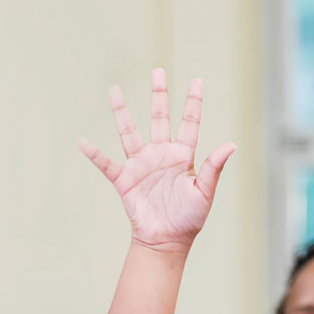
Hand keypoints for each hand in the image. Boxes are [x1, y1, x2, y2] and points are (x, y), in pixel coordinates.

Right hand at [81, 68, 236, 254]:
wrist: (166, 242)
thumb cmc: (189, 219)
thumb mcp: (204, 192)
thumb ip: (214, 167)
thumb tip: (232, 144)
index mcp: (183, 156)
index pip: (189, 123)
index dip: (193, 102)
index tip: (197, 81)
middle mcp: (161, 155)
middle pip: (159, 118)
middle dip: (158, 94)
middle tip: (158, 71)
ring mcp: (141, 165)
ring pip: (129, 132)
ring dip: (121, 112)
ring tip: (113, 90)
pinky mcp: (125, 180)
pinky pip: (106, 163)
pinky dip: (94, 154)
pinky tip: (82, 142)